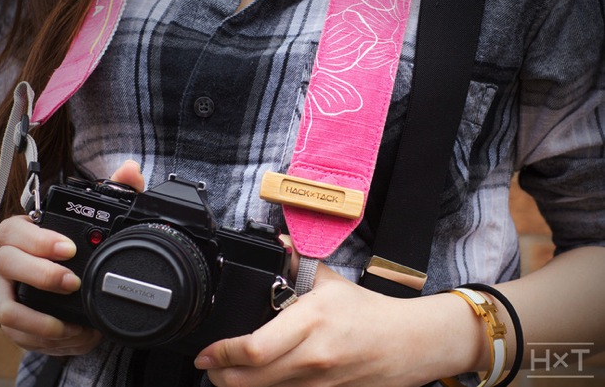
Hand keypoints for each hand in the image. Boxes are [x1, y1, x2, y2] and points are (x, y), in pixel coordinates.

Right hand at [0, 160, 144, 355]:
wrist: (69, 283)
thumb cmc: (78, 247)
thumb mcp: (99, 219)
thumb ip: (117, 191)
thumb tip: (130, 170)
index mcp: (24, 234)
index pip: (14, 229)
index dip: (38, 239)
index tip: (69, 248)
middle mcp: (8, 262)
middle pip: (5, 264)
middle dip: (40, 274)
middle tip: (72, 282)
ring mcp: (7, 292)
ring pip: (4, 307)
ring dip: (37, 317)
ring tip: (68, 324)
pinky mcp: (15, 321)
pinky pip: (17, 334)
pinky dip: (43, 338)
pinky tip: (70, 335)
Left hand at [194, 260, 464, 386]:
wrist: (407, 344)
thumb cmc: (368, 313)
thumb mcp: (330, 281)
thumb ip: (297, 261)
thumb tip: (275, 241)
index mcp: (310, 322)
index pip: (254, 348)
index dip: (222, 354)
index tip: (205, 353)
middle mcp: (312, 357)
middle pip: (250, 380)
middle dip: (220, 376)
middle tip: (208, 366)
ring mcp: (319, 384)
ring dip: (237, 386)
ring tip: (225, 374)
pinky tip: (256, 381)